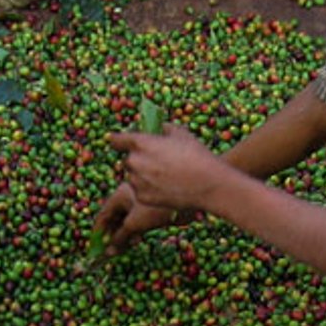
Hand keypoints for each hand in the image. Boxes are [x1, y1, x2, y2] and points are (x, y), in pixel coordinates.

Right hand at [93, 180, 182, 257]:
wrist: (185, 201)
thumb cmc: (156, 209)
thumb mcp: (134, 224)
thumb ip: (120, 238)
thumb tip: (108, 252)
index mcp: (120, 196)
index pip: (103, 215)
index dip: (98, 231)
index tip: (95, 246)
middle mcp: (128, 198)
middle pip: (114, 219)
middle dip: (112, 235)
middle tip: (110, 251)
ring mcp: (140, 203)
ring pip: (126, 222)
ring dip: (124, 235)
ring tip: (124, 247)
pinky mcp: (150, 210)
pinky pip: (137, 222)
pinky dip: (134, 232)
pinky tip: (136, 240)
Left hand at [106, 124, 220, 212]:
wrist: (208, 184)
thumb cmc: (196, 155)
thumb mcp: (181, 133)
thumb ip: (164, 128)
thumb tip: (159, 128)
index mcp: (140, 143)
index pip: (117, 140)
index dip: (118, 141)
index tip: (119, 142)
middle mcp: (134, 162)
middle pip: (128, 160)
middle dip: (139, 160)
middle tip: (158, 163)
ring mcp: (136, 181)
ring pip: (134, 177)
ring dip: (143, 176)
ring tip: (166, 177)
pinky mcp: (142, 197)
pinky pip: (140, 191)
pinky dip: (149, 189)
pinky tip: (167, 187)